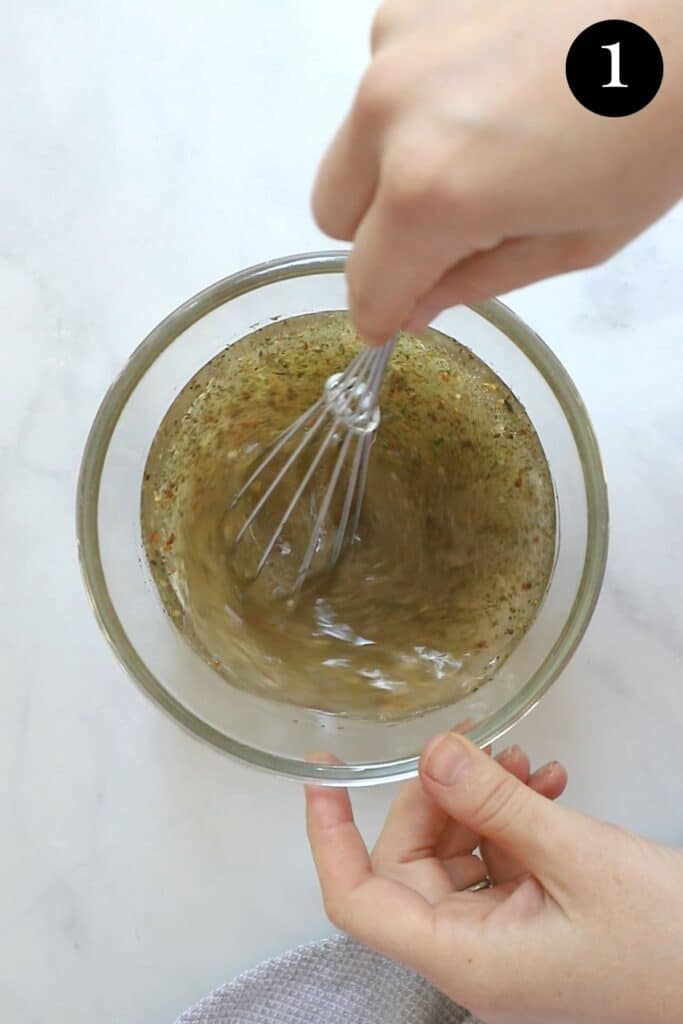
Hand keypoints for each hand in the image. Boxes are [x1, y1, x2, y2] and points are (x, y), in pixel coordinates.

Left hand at [306, 732, 682, 1023]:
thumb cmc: (661, 937)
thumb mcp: (574, 856)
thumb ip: (494, 802)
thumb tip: (430, 753)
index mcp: (464, 959)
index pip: (358, 901)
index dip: (331, 837)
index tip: (325, 778)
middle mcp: (472, 956)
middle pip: (411, 864)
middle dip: (438, 796)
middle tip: (478, 750)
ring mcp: (503, 942)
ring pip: (457, 856)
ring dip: (483, 800)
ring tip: (525, 762)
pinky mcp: (533, 923)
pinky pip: (499, 861)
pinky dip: (515, 820)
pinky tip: (547, 785)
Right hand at [313, 0, 682, 342]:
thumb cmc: (662, 121)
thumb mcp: (576, 240)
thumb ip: (472, 283)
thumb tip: (412, 304)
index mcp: (434, 188)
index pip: (366, 284)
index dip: (381, 313)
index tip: (392, 319)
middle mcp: (391, 109)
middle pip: (334, 211)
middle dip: (379, 236)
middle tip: (452, 229)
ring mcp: (397, 41)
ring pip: (355, 142)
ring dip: (396, 162)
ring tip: (488, 142)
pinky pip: (388, 80)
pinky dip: (421, 101)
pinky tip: (494, 86)